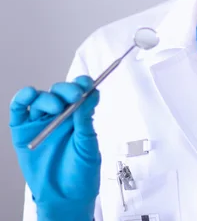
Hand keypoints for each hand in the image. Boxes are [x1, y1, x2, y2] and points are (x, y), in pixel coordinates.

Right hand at [9, 76, 100, 218]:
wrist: (64, 197)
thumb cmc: (80, 172)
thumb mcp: (88, 144)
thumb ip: (86, 120)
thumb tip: (92, 93)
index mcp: (78, 115)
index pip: (80, 91)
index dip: (83, 84)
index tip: (88, 84)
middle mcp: (59, 115)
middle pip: (60, 92)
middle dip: (67, 90)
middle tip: (74, 96)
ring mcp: (40, 122)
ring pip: (41, 98)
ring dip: (48, 97)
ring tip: (56, 107)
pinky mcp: (23, 131)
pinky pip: (19, 110)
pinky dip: (22, 98)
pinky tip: (29, 94)